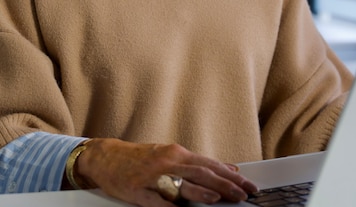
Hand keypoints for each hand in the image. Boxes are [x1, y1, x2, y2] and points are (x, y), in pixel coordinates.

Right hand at [74, 138, 257, 205]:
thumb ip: (198, 164)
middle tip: (242, 193)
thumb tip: (228, 168)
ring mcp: (153, 176)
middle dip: (224, 184)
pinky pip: (156, 201)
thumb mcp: (172, 156)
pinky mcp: (137, 190)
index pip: (211, 165)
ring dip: (202, 191)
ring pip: (181, 183)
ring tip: (218, 198)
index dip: (231, 175)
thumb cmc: (141, 159)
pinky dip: (169, 206)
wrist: (107, 157)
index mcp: (178, 154)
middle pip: (202, 172)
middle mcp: (168, 162)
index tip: (248, 184)